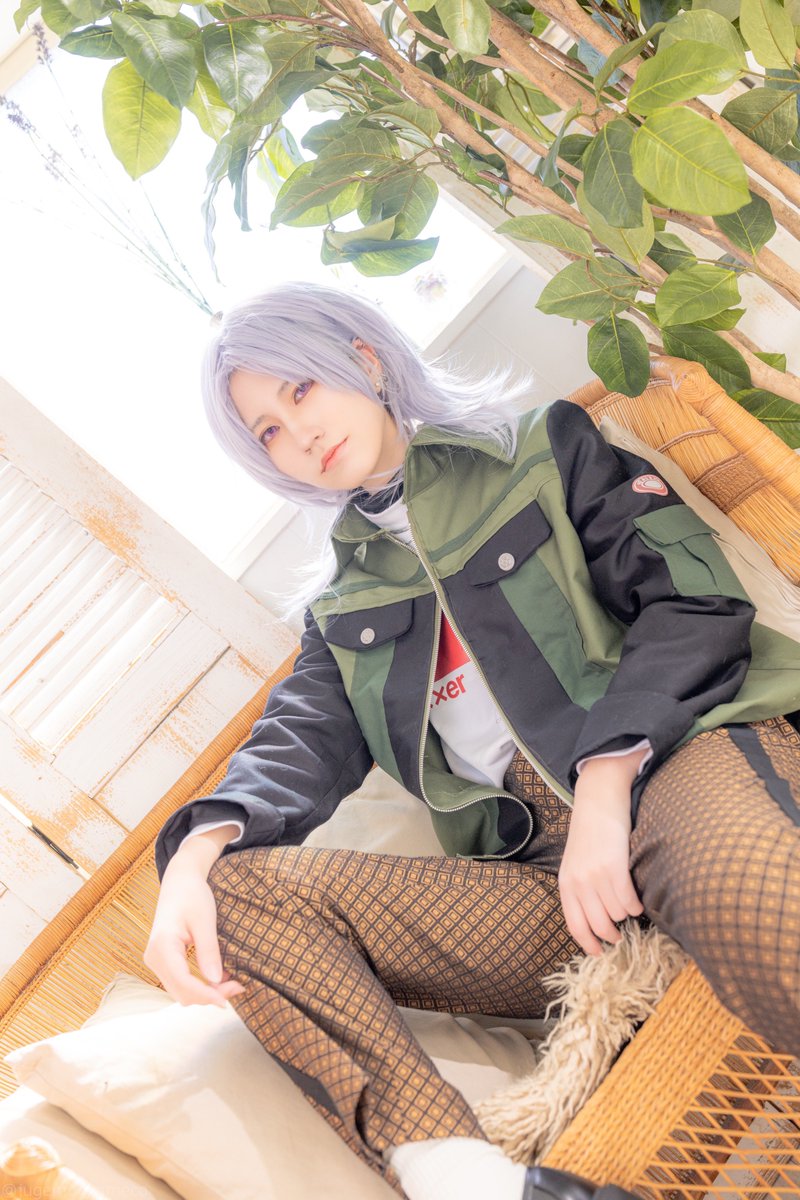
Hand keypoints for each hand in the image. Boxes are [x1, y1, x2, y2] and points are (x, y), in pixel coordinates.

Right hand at [144, 830, 246, 1007]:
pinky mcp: (163, 961)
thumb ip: (209, 952)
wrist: (180, 881)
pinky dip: (200, 985)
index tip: (229, 999)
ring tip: (232, 984)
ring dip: (205, 993)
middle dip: (209, 995)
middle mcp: (153, 957)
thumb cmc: (193, 895)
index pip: (183, 983)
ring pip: (181, 991)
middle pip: (181, 992)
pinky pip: (181, 982)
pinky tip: (220, 978)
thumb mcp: (205, 921)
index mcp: (162, 946)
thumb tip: (216, 982)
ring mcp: (155, 961)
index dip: (207, 995)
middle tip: (239, 987)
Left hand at [558, 752, 644, 955]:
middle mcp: (579, 883)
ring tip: (628, 902)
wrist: (598, 799)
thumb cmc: (590, 832)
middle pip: (599, 926)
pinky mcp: (614, 868)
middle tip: (621, 933)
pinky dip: (636, 905)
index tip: (599, 954)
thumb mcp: (575, 863)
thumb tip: (595, 920)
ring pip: (618, 914)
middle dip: (613, 934)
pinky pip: (629, 901)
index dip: (588, 944)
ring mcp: (596, 876)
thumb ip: (580, 889)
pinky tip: (637, 899)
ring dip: (626, 913)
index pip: (575, 926)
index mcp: (566, 884)